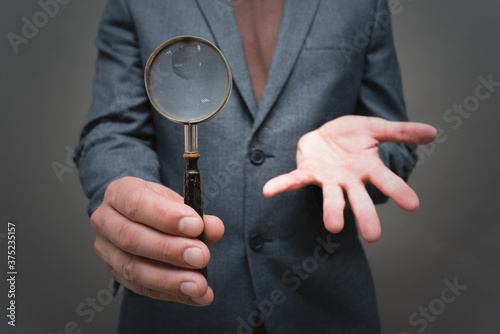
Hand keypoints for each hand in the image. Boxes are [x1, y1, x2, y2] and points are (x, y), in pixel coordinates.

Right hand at [90, 177, 223, 305]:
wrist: (139, 215)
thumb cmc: (159, 205)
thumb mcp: (176, 201)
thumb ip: (196, 214)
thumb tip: (213, 228)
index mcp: (119, 192)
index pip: (136, 203)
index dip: (166, 216)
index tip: (196, 225)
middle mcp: (106, 221)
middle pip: (132, 238)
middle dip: (170, 250)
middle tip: (201, 256)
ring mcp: (107, 251)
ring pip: (134, 269)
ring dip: (170, 280)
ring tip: (199, 285)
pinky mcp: (117, 275)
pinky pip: (143, 289)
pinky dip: (173, 293)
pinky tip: (195, 296)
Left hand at [263, 115, 436, 242]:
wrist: (325, 133)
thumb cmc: (352, 136)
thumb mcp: (376, 128)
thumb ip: (401, 132)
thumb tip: (433, 132)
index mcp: (367, 168)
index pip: (386, 181)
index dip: (398, 191)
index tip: (413, 205)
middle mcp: (348, 179)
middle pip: (359, 199)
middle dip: (365, 215)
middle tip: (374, 236)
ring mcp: (327, 179)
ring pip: (330, 198)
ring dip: (332, 211)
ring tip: (334, 227)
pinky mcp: (307, 172)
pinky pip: (293, 180)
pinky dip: (281, 185)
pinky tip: (267, 191)